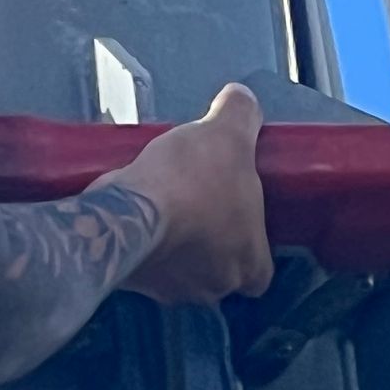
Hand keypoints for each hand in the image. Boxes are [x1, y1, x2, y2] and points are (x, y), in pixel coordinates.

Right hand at [102, 83, 275, 306]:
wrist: (129, 209)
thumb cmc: (193, 180)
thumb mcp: (227, 132)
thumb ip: (241, 113)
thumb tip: (242, 98)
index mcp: (249, 266)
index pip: (261, 272)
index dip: (250, 244)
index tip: (238, 217)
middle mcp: (213, 288)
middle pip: (219, 268)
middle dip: (209, 240)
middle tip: (198, 200)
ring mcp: (168, 292)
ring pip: (178, 268)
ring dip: (173, 241)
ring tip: (164, 200)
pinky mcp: (129, 281)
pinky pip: (141, 263)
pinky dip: (141, 239)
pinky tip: (137, 209)